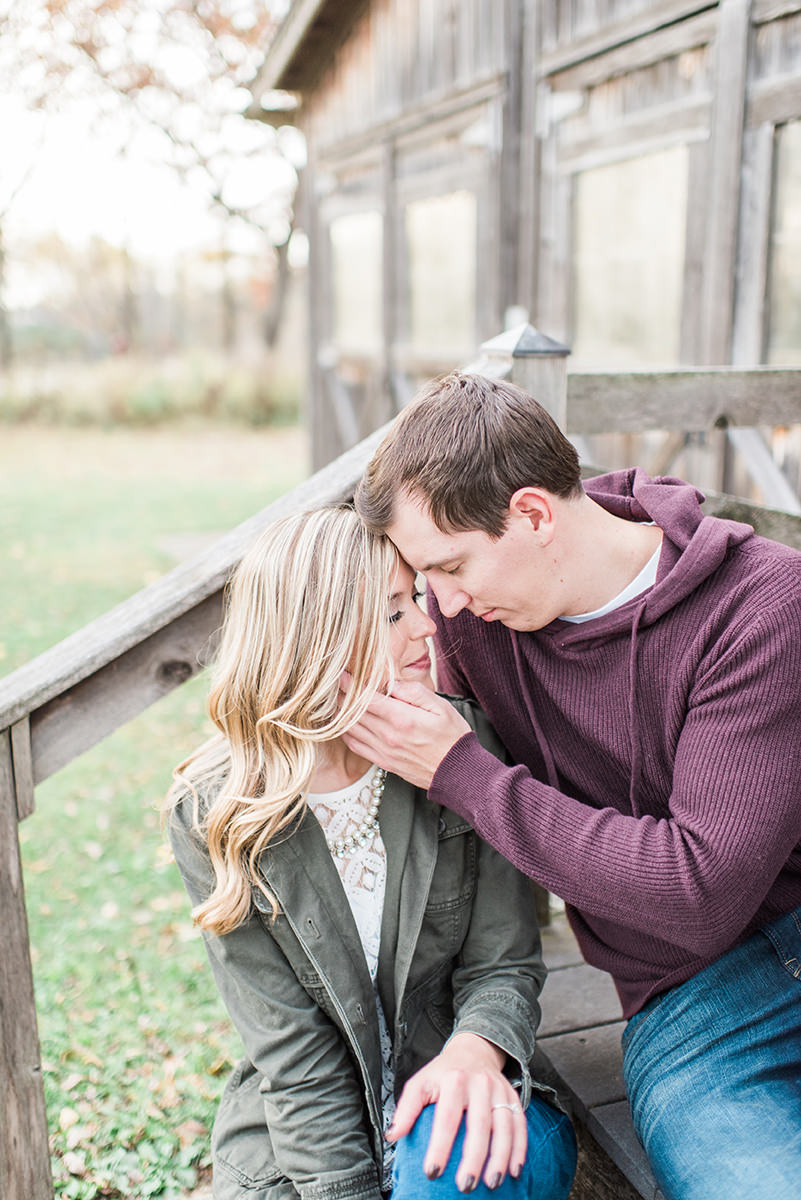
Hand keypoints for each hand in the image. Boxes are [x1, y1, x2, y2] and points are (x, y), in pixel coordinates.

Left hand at [339, 676, 469, 789]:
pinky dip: (346, 733)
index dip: (350, 685)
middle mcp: (388, 736)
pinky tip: (346, 723)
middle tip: (335, 684)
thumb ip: (414, 692)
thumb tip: (391, 684)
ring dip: (341, 714)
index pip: (366, 699)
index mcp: (402, 719)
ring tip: (337, 700)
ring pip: (351, 729)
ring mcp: (384, 751)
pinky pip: (356, 746)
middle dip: (342, 696)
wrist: (458, 773)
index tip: (342, 674)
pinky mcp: (383, 762)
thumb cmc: (452, 737)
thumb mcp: (441, 706)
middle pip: (354, 713)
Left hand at [387, 1033, 526, 1190]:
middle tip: (465, 1186)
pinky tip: (514, 1170)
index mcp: (454, 1080)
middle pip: (479, 1125)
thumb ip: (407, 1107)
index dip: (440, 1146)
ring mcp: (499, 1090)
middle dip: (474, 1158)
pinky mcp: (513, 1097)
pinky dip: (519, 1149)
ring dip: (500, 1157)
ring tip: (492, 1183)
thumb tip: (393, 1135)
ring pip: (504, 1127)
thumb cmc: (443, 1073)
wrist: (472, 1050)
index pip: (447, 1117)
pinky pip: (520, 1124)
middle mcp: (480, 1083)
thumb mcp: (420, 1082)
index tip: (432, 1172)